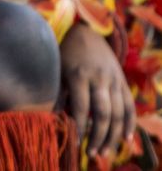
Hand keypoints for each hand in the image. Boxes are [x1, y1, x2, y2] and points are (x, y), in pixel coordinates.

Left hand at [60, 23, 134, 160]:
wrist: (86, 31)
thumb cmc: (64, 52)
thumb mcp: (56, 68)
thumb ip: (58, 92)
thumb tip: (55, 118)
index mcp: (78, 74)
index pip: (82, 107)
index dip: (80, 127)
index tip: (76, 143)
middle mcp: (99, 78)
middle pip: (103, 113)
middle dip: (98, 136)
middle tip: (92, 154)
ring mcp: (113, 80)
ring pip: (118, 112)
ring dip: (113, 135)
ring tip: (104, 152)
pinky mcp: (122, 81)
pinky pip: (129, 105)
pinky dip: (129, 123)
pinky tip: (126, 138)